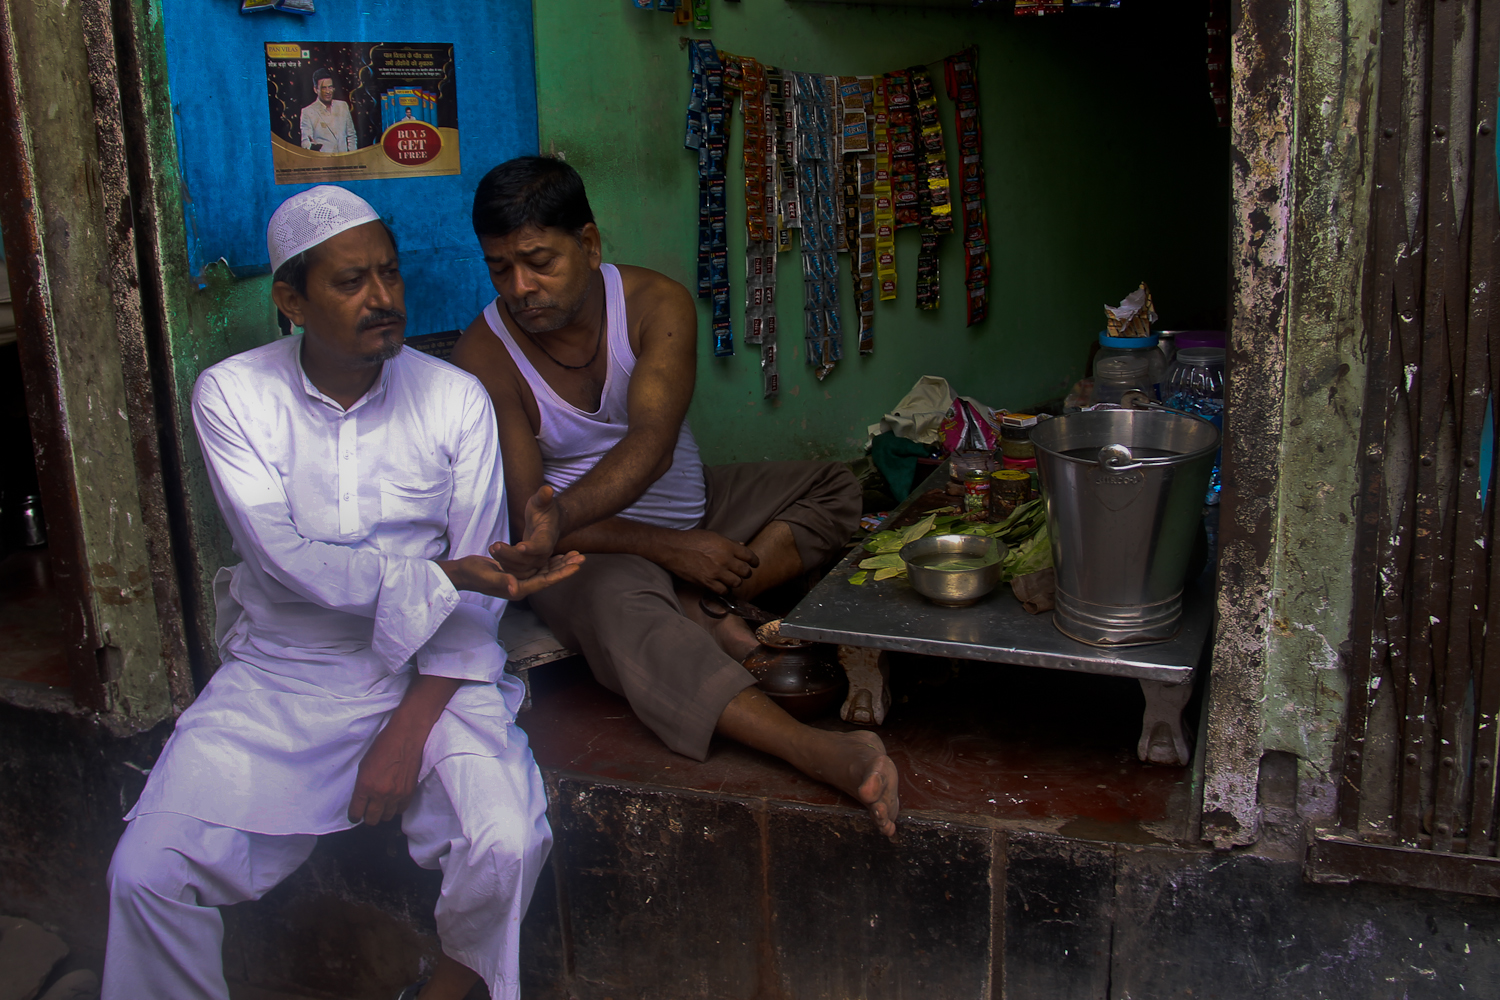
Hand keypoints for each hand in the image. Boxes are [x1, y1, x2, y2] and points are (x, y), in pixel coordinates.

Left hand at [348, 714, 424, 824]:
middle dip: (368, 817)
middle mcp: (380, 794)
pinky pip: (401, 810)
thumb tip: (362, 799)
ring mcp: (396, 795)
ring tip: (381, 806)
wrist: (406, 737)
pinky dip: (396, 808)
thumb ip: (361, 785)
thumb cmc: (383, 746)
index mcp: (365, 786)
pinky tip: (393, 801)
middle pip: (372, 819)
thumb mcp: (363, 765)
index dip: (354, 816)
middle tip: (368, 811)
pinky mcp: (409, 793)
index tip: (355, 815)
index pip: (356, 812)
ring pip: (387, 817)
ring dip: (382, 813)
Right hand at [439, 550, 584, 599]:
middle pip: (549, 577)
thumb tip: (514, 587)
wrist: (462, 572)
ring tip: (575, 554)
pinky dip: (549, 561)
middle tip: (582, 557)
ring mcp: (520, 580)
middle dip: (566, 568)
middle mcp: (522, 587)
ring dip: (560, 564)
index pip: (545, 582)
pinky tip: (558, 555)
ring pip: (545, 572)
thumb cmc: (472, 573)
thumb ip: (500, 580)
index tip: (576, 566)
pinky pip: (538, 568)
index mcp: (518, 589)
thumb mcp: (485, 575)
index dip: (561, 574)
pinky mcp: (518, 573)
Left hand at [489, 485, 565, 578]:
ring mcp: (537, 561)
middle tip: (494, 545)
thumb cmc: (544, 510)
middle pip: (528, 560)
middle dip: (510, 555)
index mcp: (548, 537)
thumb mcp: (542, 501)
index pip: (542, 546)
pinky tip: (494, 554)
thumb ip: (543, 497)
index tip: (519, 546)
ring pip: (521, 569)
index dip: (532, 548)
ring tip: (492, 548)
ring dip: (505, 561)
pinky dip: (505, 566)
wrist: (549, 522)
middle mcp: (544, 553)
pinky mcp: (529, 565)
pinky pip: (517, 572)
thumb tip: (547, 489)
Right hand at [656, 529, 758, 593]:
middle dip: (746, 573)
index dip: (754, 561)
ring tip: (731, 579)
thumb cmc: (692, 540)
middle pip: (745, 572)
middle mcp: (724, 559)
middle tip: (742, 573)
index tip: (754, 564)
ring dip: (735, 582)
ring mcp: (716, 572)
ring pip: (736, 583)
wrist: (674, 549)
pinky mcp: (707, 582)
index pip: (749, 556)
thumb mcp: (713, 536)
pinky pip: (723, 590)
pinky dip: (724, 589)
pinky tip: (721, 585)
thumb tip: (743, 547)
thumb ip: (729, 543)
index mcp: (727, 546)